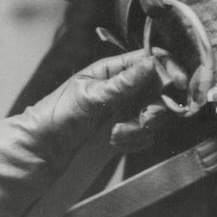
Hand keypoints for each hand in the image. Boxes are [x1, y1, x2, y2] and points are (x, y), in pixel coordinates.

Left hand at [0, 50, 162, 216]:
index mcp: (109, 71)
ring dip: (139, 128)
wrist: (39, 155)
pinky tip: (114, 144)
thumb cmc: (54, 118)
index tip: (177, 84)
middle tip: (143, 117)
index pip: (149, 61)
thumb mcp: (87, 96)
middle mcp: (120, 89)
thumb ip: (122, 83)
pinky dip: (133, 141)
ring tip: (115, 136)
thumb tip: (151, 64)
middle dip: (154, 106)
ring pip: (154, 115)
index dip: (167, 70)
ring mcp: (122, 112)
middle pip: (159, 90)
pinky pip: (144, 136)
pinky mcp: (122, 135)